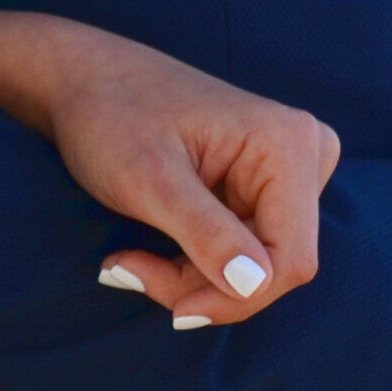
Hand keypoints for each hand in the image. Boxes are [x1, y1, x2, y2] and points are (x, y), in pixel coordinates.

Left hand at [0, 11, 339, 326]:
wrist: (87, 83)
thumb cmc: (112, 117)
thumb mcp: (150, 181)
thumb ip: (205, 232)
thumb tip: (254, 283)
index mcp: (289, 144)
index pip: (290, 259)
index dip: (235, 298)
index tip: (169, 307)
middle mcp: (304, 155)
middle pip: (273, 267)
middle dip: (203, 286)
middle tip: (128, 272)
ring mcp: (287, 172)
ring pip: (256, 269)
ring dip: (192, 280)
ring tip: (128, 262)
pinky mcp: (264, 187)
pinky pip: (243, 254)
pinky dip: (193, 266)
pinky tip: (146, 253)